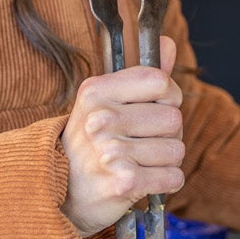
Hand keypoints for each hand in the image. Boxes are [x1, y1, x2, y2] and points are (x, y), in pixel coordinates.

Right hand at [61, 35, 184, 236]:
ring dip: (165, 161)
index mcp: (96, 92)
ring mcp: (112, 151)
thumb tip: (167, 43)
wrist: (62, 195)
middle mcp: (101, 119)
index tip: (152, 109)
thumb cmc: (90, 145)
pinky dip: (165, 183)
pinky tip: (143, 181)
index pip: (161, 82)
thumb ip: (141, 75)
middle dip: (166, 134)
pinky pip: (173, 177)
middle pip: (174, 118)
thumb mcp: (105, 103)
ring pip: (176, 150)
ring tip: (138, 163)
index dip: (167, 97)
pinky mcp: (124, 182)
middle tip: (139, 143)